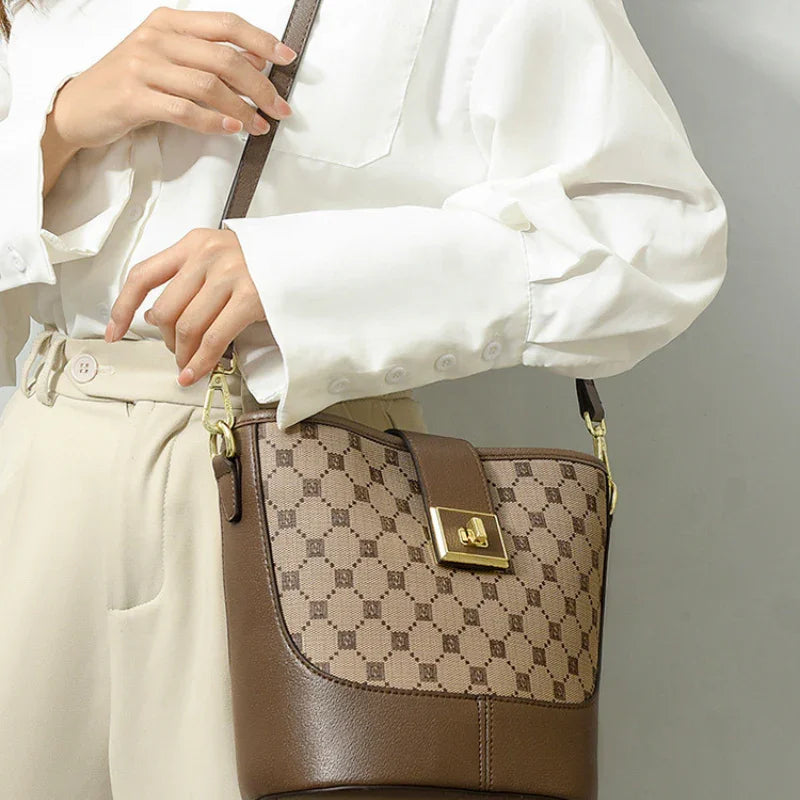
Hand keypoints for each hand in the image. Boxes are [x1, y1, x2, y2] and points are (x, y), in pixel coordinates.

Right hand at [48, 7, 296, 152]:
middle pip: (225, 58)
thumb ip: (207, 56)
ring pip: (209, 86)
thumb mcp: (167, 59)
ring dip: (243, 110)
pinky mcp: (134, 97)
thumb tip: (257, 59)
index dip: (262, 40)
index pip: (226, 25)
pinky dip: (214, 122)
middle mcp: (156, 38)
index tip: (288, 59)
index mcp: (168, 21)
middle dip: (261, 86)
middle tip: (280, 108)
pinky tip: (232, 130)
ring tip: (260, 126)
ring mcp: (143, 66)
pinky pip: (185, 110)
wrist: (78, 108)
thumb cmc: (130, 85)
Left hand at [105, 228, 274, 385]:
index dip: (123, 308)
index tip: (114, 333)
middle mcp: (207, 256)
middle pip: (164, 310)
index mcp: (194, 243)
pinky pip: (214, 338)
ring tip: (189, 366)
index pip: (143, 275)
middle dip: (166, 341)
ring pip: (186, 326)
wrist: (309, 258)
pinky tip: (197, 373)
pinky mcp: (251, 297)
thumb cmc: (264, 263)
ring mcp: (230, 275)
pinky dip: (201, 361)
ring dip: (183, 355)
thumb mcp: (220, 258)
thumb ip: (188, 279)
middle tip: (177, 353)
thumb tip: (154, 317)